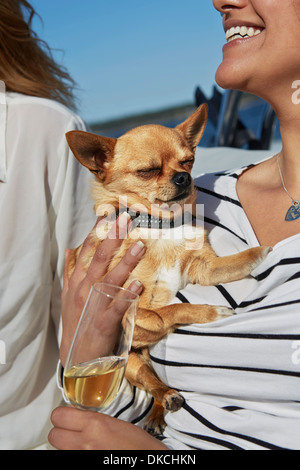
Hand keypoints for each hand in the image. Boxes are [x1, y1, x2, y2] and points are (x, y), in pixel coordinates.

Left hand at [48, 406, 167, 449]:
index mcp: (95, 425)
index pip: (58, 416)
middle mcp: (85, 443)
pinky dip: (75, 454)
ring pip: (60, 449)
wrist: (148, 460)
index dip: (61, 416)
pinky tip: (89, 451)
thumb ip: (93, 420)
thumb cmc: (139, 445)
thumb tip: (77, 418)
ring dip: (67, 445)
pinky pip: (70, 458)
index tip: (66, 416)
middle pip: (53, 435)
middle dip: (60, 431)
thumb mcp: (115, 424)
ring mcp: (83, 458)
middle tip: (70, 430)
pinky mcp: (84, 466)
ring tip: (83, 443)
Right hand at [60, 213, 144, 365]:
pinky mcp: (103, 323)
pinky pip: (117, 307)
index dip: (97, 232)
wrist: (77, 358)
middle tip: (127, 220)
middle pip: (98, 259)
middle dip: (113, 238)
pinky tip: (138, 285)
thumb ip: (70, 271)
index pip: (86, 251)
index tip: (108, 215)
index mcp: (76, 281)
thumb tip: (70, 249)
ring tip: (140, 246)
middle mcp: (83, 289)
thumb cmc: (77, 323)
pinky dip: (127, 296)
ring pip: (109, 279)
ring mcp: (93, 305)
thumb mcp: (69, 296)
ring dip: (125, 262)